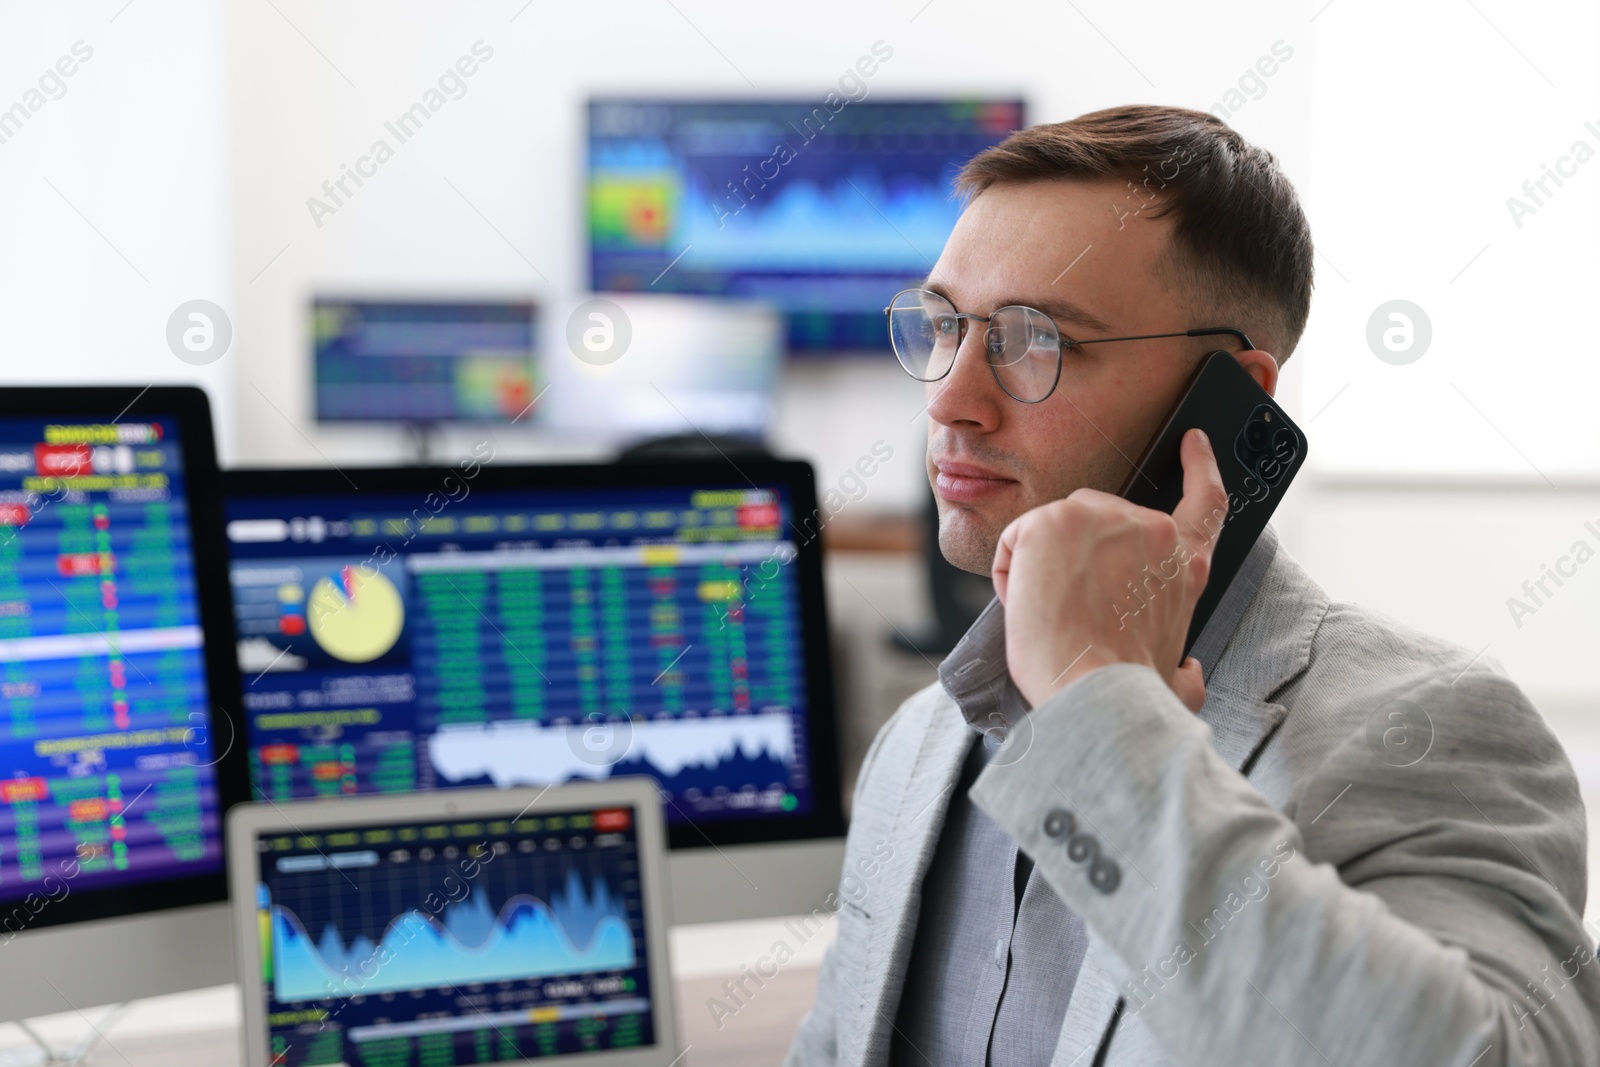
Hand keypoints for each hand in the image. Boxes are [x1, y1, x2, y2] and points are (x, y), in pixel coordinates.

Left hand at [991, 428, 1228, 711]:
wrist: (1096, 690)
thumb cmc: (1130, 688)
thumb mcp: (1177, 675)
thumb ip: (1185, 668)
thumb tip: (1189, 672)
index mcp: (1185, 564)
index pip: (1204, 501)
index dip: (1200, 466)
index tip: (1193, 441)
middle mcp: (1150, 530)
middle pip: (1098, 518)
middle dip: (1077, 556)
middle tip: (1073, 609)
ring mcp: (1099, 517)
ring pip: (1053, 532)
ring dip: (1043, 570)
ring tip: (1055, 617)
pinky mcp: (1051, 521)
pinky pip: (1016, 543)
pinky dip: (1011, 577)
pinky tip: (1030, 606)